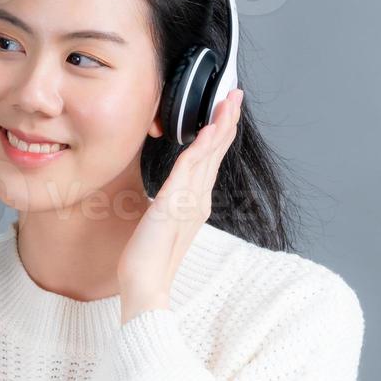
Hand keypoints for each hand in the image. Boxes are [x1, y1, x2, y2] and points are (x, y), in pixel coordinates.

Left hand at [117, 89, 243, 323]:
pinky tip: (210, 129)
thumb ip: (169, 205)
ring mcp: (190, 201)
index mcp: (196, 203)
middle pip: (216, 153)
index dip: (219, 134)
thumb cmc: (148, 258)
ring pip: (209, 155)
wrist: (145, 284)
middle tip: (235, 95)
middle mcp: (198, 200)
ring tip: (229, 101)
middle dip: (227, 122)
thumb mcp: (160, 222)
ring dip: (220, 126)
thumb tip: (168, 193)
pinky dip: (203, 147)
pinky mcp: (176, 204)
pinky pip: (192, 169)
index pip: (210, 161)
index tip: (225, 110)